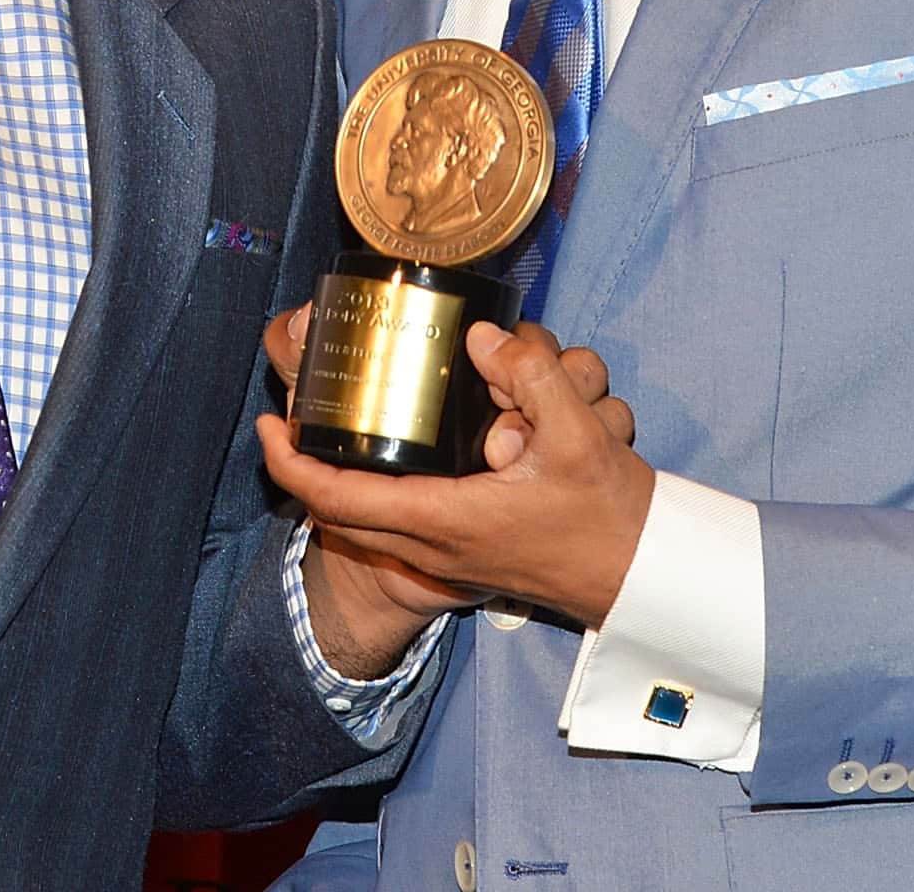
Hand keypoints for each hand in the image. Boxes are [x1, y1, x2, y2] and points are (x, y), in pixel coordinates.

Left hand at [259, 315, 651, 638]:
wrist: (645, 575)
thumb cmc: (611, 517)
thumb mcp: (581, 435)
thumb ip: (532, 376)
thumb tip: (483, 338)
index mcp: (445, 518)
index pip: (339, 497)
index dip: (291, 461)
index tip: (269, 422)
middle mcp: (436, 541)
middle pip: (340, 509)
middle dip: (307, 464)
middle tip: (295, 412)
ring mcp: (450, 551)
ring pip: (370, 518)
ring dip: (346, 478)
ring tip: (345, 422)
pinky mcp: (468, 549)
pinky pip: (403, 519)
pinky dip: (385, 487)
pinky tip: (409, 445)